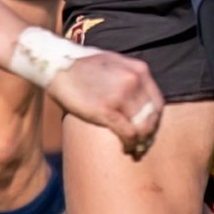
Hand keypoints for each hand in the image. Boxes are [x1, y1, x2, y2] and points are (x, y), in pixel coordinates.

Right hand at [45, 51, 163, 158]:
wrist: (56, 65)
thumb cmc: (81, 66)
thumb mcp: (112, 63)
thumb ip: (128, 77)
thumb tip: (137, 99)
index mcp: (138, 70)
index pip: (157, 103)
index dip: (154, 121)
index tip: (148, 131)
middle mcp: (134, 82)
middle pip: (152, 117)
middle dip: (149, 135)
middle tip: (143, 145)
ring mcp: (121, 96)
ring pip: (142, 128)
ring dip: (140, 143)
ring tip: (135, 150)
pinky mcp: (107, 110)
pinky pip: (128, 133)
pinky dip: (130, 144)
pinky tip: (125, 148)